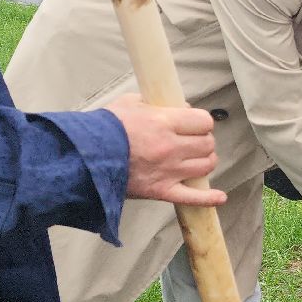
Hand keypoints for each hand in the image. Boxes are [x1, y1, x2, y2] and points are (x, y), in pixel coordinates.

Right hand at [105, 93, 226, 206]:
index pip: (204, 121)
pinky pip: (192, 198)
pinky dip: (209, 198)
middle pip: (208, 144)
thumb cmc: (103, 128)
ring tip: (195, 158)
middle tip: (192, 140)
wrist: (81, 158)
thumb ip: (157, 103)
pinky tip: (220, 196)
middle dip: (203, 140)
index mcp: (163, 122)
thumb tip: (180, 108)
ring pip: (206, 166)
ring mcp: (168, 171)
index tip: (193, 124)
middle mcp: (170, 147)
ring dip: (205, 161)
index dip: (201, 122)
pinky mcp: (161, 190)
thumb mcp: (130, 103)